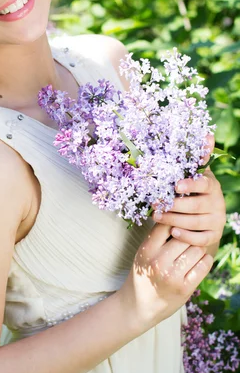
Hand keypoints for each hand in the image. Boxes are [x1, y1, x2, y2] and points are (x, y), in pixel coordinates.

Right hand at [119, 223, 213, 328]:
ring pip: (197, 249)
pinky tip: (199, 260)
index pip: (165, 226)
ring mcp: (172, 277)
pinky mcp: (185, 288)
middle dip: (188, 235)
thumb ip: (156, 238)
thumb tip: (177, 215)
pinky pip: (203, 265)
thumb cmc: (143, 274)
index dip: (174, 222)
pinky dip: (204, 260)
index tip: (178, 223)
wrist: (139, 306)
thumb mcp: (142, 254)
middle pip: (184, 236)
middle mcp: (158, 263)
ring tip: (192, 250)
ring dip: (197, 248)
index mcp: (146, 251)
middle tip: (188, 238)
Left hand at [151, 135, 225, 258]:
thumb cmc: (195, 191)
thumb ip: (199, 158)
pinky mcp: (213, 235)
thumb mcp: (197, 175)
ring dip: (174, 219)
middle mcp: (217, 203)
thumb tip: (208, 134)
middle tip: (155, 203)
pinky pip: (200, 238)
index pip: (204, 184)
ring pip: (195, 222)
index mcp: (212, 186)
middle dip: (173, 205)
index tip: (175, 185)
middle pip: (196, 205)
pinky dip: (186, 236)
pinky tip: (173, 232)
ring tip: (156, 216)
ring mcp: (216, 220)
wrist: (207, 218)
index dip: (191, 184)